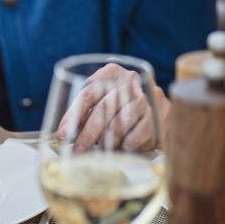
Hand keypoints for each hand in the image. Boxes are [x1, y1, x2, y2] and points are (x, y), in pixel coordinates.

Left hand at [56, 63, 170, 151]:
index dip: (72, 116)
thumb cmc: (118, 105)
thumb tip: (64, 133)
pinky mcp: (161, 113)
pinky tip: (123, 146)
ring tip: (101, 149)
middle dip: (87, 134)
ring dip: (107, 141)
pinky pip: (137, 135)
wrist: (156, 106)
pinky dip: (126, 144)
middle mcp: (129, 80)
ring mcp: (147, 96)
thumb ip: (83, 111)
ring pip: (120, 124)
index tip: (63, 134)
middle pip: (103, 109)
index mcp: (110, 72)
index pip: (87, 94)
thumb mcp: (100, 99)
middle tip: (78, 150)